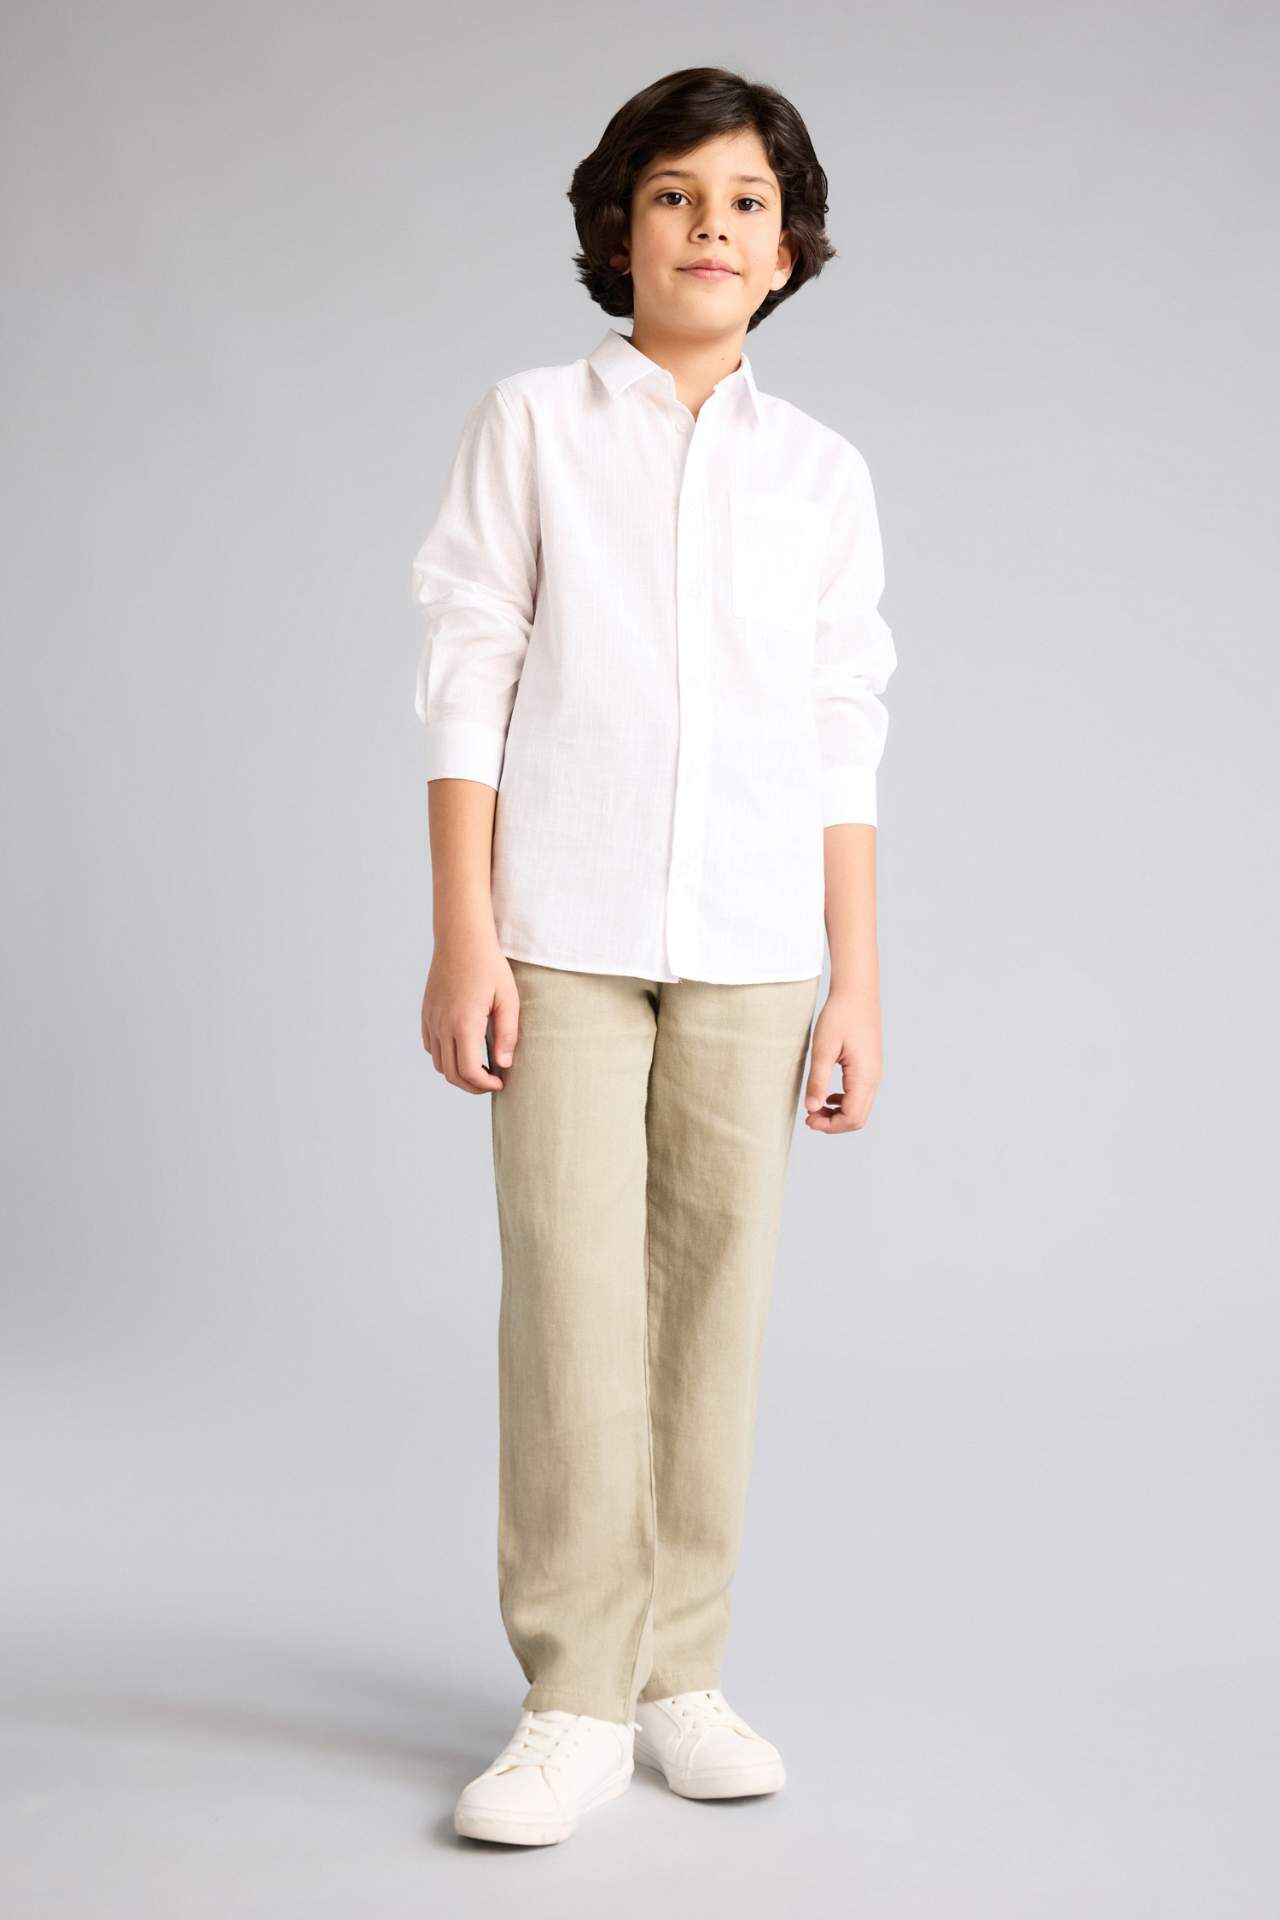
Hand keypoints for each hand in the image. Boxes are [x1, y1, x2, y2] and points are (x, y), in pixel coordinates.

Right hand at [421, 932, 519, 1093]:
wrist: (461, 939)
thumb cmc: (489, 966)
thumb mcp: (508, 999)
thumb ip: (507, 1034)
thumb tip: (504, 1065)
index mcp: (464, 1024)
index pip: (469, 1071)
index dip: (485, 1085)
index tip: (500, 1082)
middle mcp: (442, 1025)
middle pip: (451, 1074)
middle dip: (472, 1086)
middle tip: (491, 1082)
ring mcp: (431, 1020)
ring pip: (439, 1063)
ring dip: (458, 1072)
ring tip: (480, 1069)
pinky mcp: (426, 1013)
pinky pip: (430, 1046)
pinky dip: (445, 1057)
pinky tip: (462, 1050)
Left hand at [803, 985, 881, 1132]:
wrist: (857, 992)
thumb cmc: (839, 1016)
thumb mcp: (823, 1048)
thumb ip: (818, 1080)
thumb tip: (811, 1108)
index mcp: (865, 1076)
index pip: (852, 1118)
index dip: (829, 1126)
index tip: (808, 1118)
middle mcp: (874, 1079)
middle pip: (858, 1119)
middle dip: (834, 1124)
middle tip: (809, 1117)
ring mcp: (874, 1074)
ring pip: (860, 1109)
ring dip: (838, 1115)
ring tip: (815, 1107)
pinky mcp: (870, 1068)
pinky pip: (860, 1096)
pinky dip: (844, 1103)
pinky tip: (827, 1096)